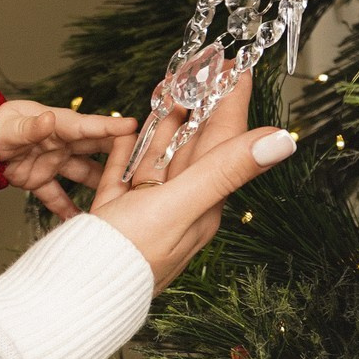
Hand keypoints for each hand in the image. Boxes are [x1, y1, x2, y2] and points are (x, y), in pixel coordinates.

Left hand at [0, 100, 136, 219]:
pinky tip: (85, 223)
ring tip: (124, 200)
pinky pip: (57, 197)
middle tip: (145, 166)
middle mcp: (61, 143)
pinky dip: (68, 210)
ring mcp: (53, 162)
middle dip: (120, 157)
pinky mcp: (39, 180)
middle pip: (96, 150)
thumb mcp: (12, 126)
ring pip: (83, 175)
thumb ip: (31, 127)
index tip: (134, 128)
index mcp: (57, 124)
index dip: (110, 128)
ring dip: (102, 187)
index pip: (89, 127)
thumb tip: (48, 118)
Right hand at [88, 78, 296, 289]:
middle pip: (193, 142)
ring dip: (168, 118)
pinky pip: (125, 170)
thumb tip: (284, 141)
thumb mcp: (180, 206)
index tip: (237, 66)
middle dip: (200, 100)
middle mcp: (179, 203)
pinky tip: (132, 128)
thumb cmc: (125, 257)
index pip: (223, 140)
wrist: (74, 294)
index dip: (230, 101)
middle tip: (204, 64)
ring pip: (161, 153)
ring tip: (173, 84)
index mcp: (202, 202)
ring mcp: (145, 206)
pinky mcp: (113, 211)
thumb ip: (226, 169)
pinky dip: (130, 145)